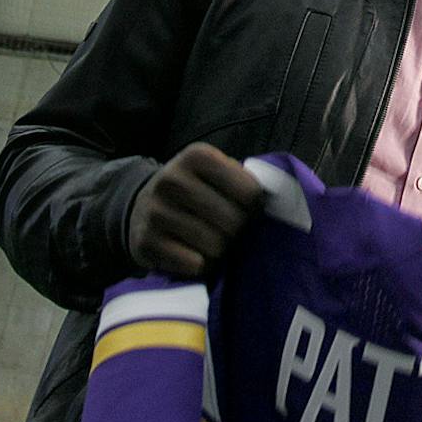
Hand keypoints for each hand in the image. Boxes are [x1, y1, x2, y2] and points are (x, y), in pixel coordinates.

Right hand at [126, 142, 263, 278]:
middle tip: (232, 232)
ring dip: (221, 251)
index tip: (249, 210)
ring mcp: (156, 212)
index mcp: (196, 156)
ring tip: (214, 243)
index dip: (256, 207)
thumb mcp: (216, 173)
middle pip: (233, 221)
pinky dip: (201, 266)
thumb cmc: (195, 191)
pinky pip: (195, 264)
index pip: (250, 191)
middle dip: (239, 232)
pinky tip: (195, 255)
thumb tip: (280, 203)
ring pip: (215, 246)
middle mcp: (172, 179)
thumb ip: (245, 181)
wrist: (141, 207)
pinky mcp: (145, 243)